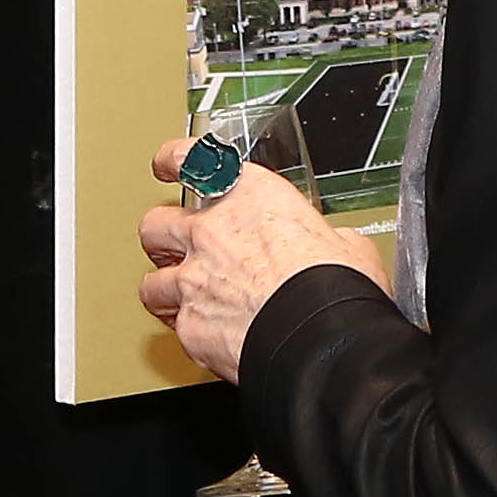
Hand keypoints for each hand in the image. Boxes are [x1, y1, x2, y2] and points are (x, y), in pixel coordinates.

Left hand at [136, 141, 386, 384]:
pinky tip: (204, 336)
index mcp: (249, 196)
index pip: (190, 159)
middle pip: (155, 225)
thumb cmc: (334, 288)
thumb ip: (327, 237)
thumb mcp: (346, 243)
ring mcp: (193, 283)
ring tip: (178, 297)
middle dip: (161, 237)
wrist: (319, 337)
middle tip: (174, 244)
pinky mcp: (190, 329)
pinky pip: (176, 328)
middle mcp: (210, 233)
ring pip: (151, 283)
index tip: (169, 163)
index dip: (173, 159)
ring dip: (165, 289)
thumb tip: (339, 247)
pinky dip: (188, 331)